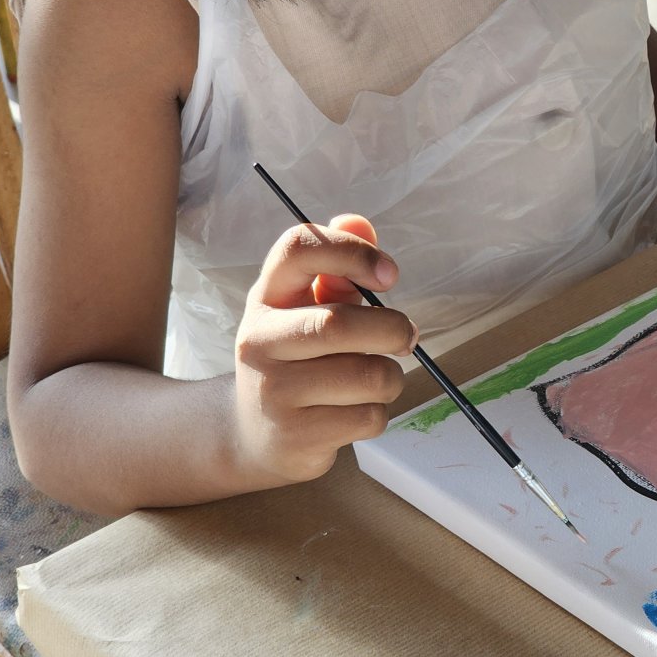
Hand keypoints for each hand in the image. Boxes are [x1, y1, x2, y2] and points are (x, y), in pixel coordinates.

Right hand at [232, 215, 415, 487]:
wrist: (249, 434)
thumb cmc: (294, 358)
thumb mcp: (306, 309)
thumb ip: (337, 269)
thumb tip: (359, 220)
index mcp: (267, 297)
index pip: (299, 248)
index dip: (353, 251)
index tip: (390, 274)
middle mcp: (260, 341)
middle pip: (340, 324)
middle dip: (393, 329)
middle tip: (407, 336)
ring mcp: (274, 392)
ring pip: (367, 376)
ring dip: (390, 377)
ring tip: (375, 379)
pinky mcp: (296, 436)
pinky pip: (368, 417)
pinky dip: (378, 412)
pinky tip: (354, 411)